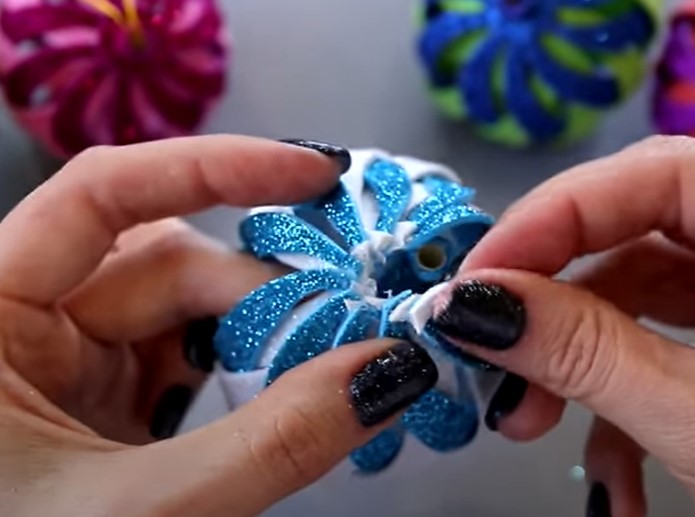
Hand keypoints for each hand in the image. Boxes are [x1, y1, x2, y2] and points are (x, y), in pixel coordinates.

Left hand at [0, 136, 437, 515]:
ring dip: (262, 339)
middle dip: (265, 297)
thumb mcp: (140, 511)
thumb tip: (386, 372)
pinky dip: (243, 374)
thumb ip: (270, 443)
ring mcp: (68, 360)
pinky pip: (188, 357)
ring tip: (325, 373)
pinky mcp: (104, 398)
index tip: (316, 173)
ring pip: (189, 311)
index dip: (218, 167)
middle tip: (354, 333)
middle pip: (171, 264)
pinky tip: (282, 400)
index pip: (106, 192)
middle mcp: (24, 320)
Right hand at [431, 136, 694, 516]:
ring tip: (531, 424)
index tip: (472, 285)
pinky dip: (619, 396)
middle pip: (628, 235)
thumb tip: (470, 306)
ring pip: (634, 295)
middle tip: (489, 360)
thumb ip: (590, 354)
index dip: (548, 220)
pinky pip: (659, 341)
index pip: (648, 171)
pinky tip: (612, 466)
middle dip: (547, 307)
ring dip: (572, 364)